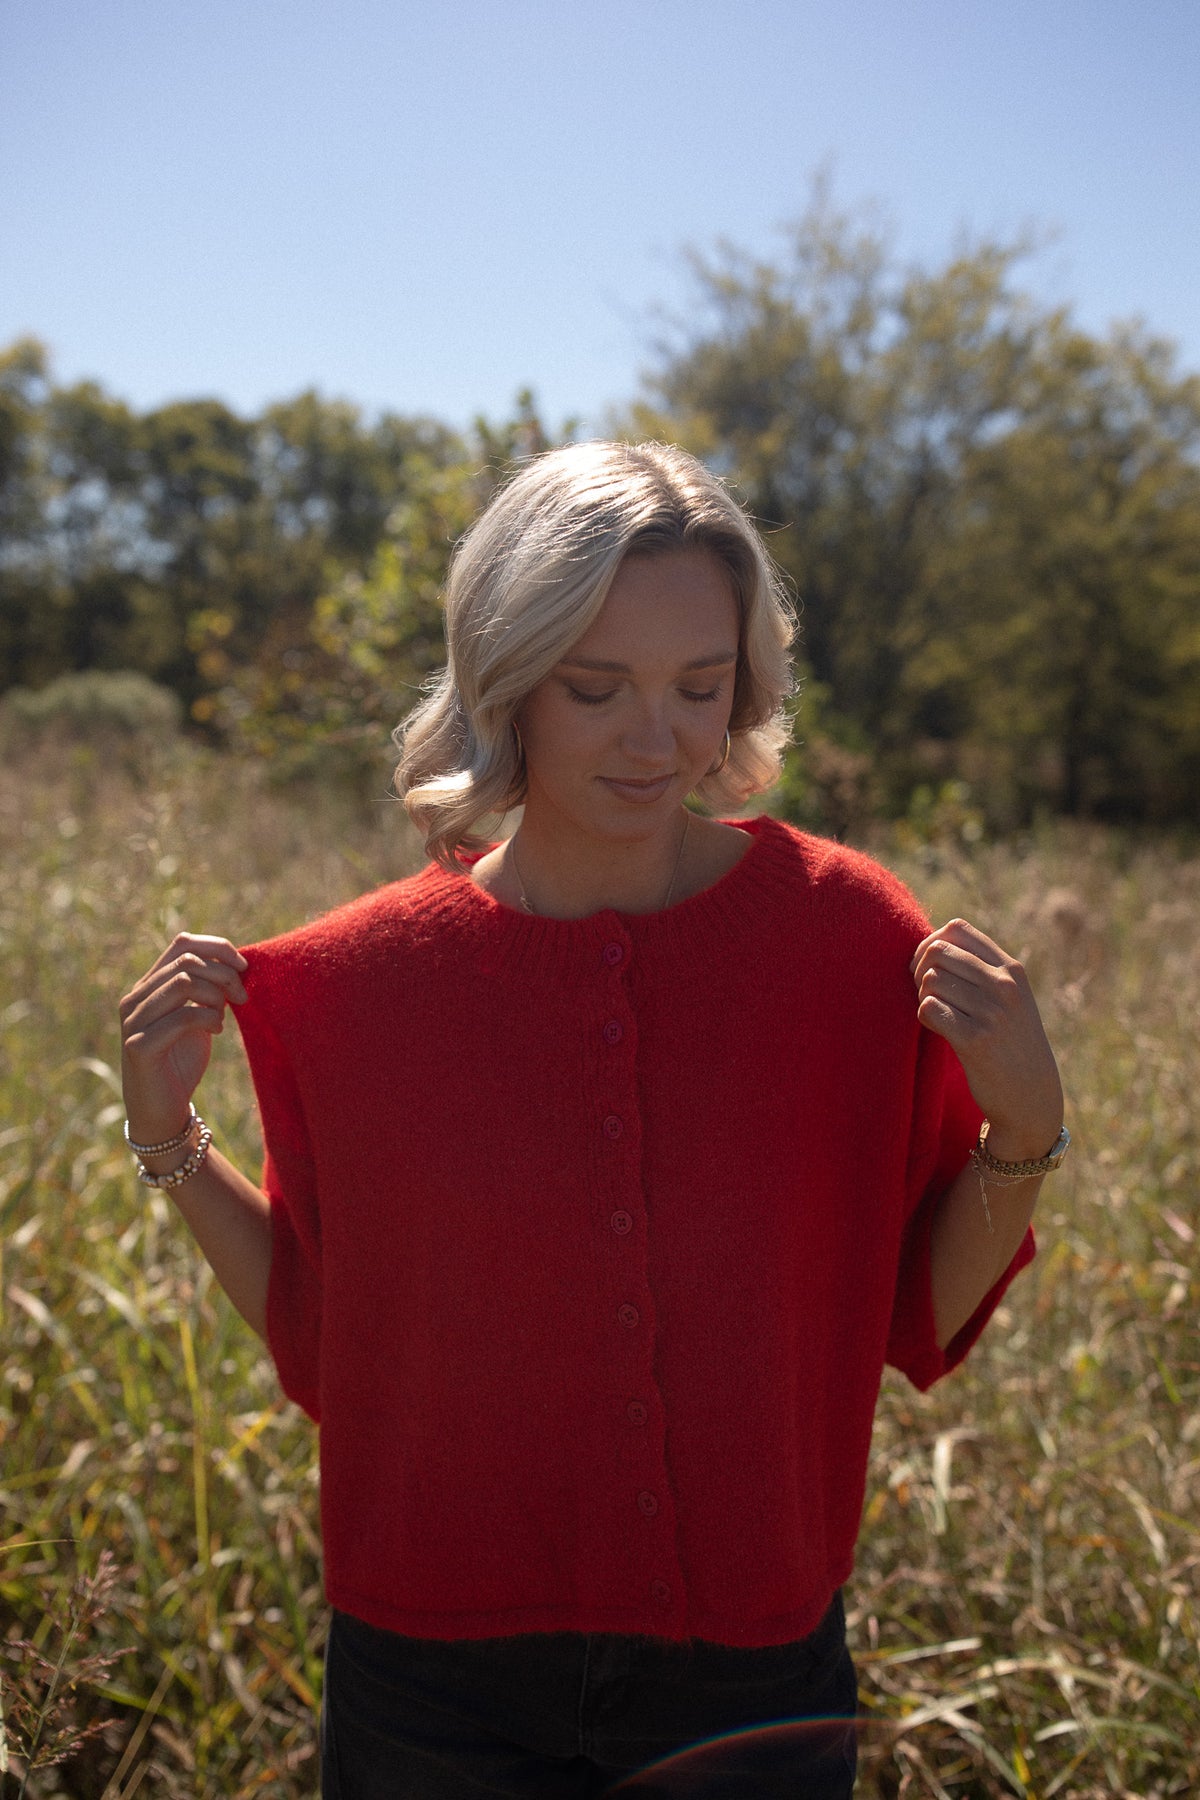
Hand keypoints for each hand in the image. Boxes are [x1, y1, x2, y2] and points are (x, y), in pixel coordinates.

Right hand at [119, 933, 247, 1144]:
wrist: (161, 1111)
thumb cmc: (181, 1062)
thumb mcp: (198, 1018)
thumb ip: (208, 991)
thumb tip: (236, 965)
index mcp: (148, 986)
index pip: (182, 943)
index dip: (218, 948)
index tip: (244, 967)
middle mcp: (135, 998)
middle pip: (187, 960)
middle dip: (224, 975)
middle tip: (242, 998)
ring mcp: (133, 1021)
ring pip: (184, 981)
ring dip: (216, 997)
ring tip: (222, 1017)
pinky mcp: (139, 1045)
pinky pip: (183, 1016)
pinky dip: (209, 1019)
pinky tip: (216, 1031)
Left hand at [911, 919, 1062, 1160]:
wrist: (1031, 1096)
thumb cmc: (1011, 1043)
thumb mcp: (1010, 999)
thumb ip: (982, 970)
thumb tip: (930, 946)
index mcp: (1011, 970)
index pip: (957, 929)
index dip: (930, 943)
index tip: (928, 968)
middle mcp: (1004, 986)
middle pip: (936, 952)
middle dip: (919, 970)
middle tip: (926, 993)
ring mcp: (992, 1013)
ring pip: (930, 981)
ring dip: (923, 996)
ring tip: (938, 1014)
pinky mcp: (975, 1041)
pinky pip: (929, 1009)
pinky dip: (925, 1017)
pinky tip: (939, 1029)